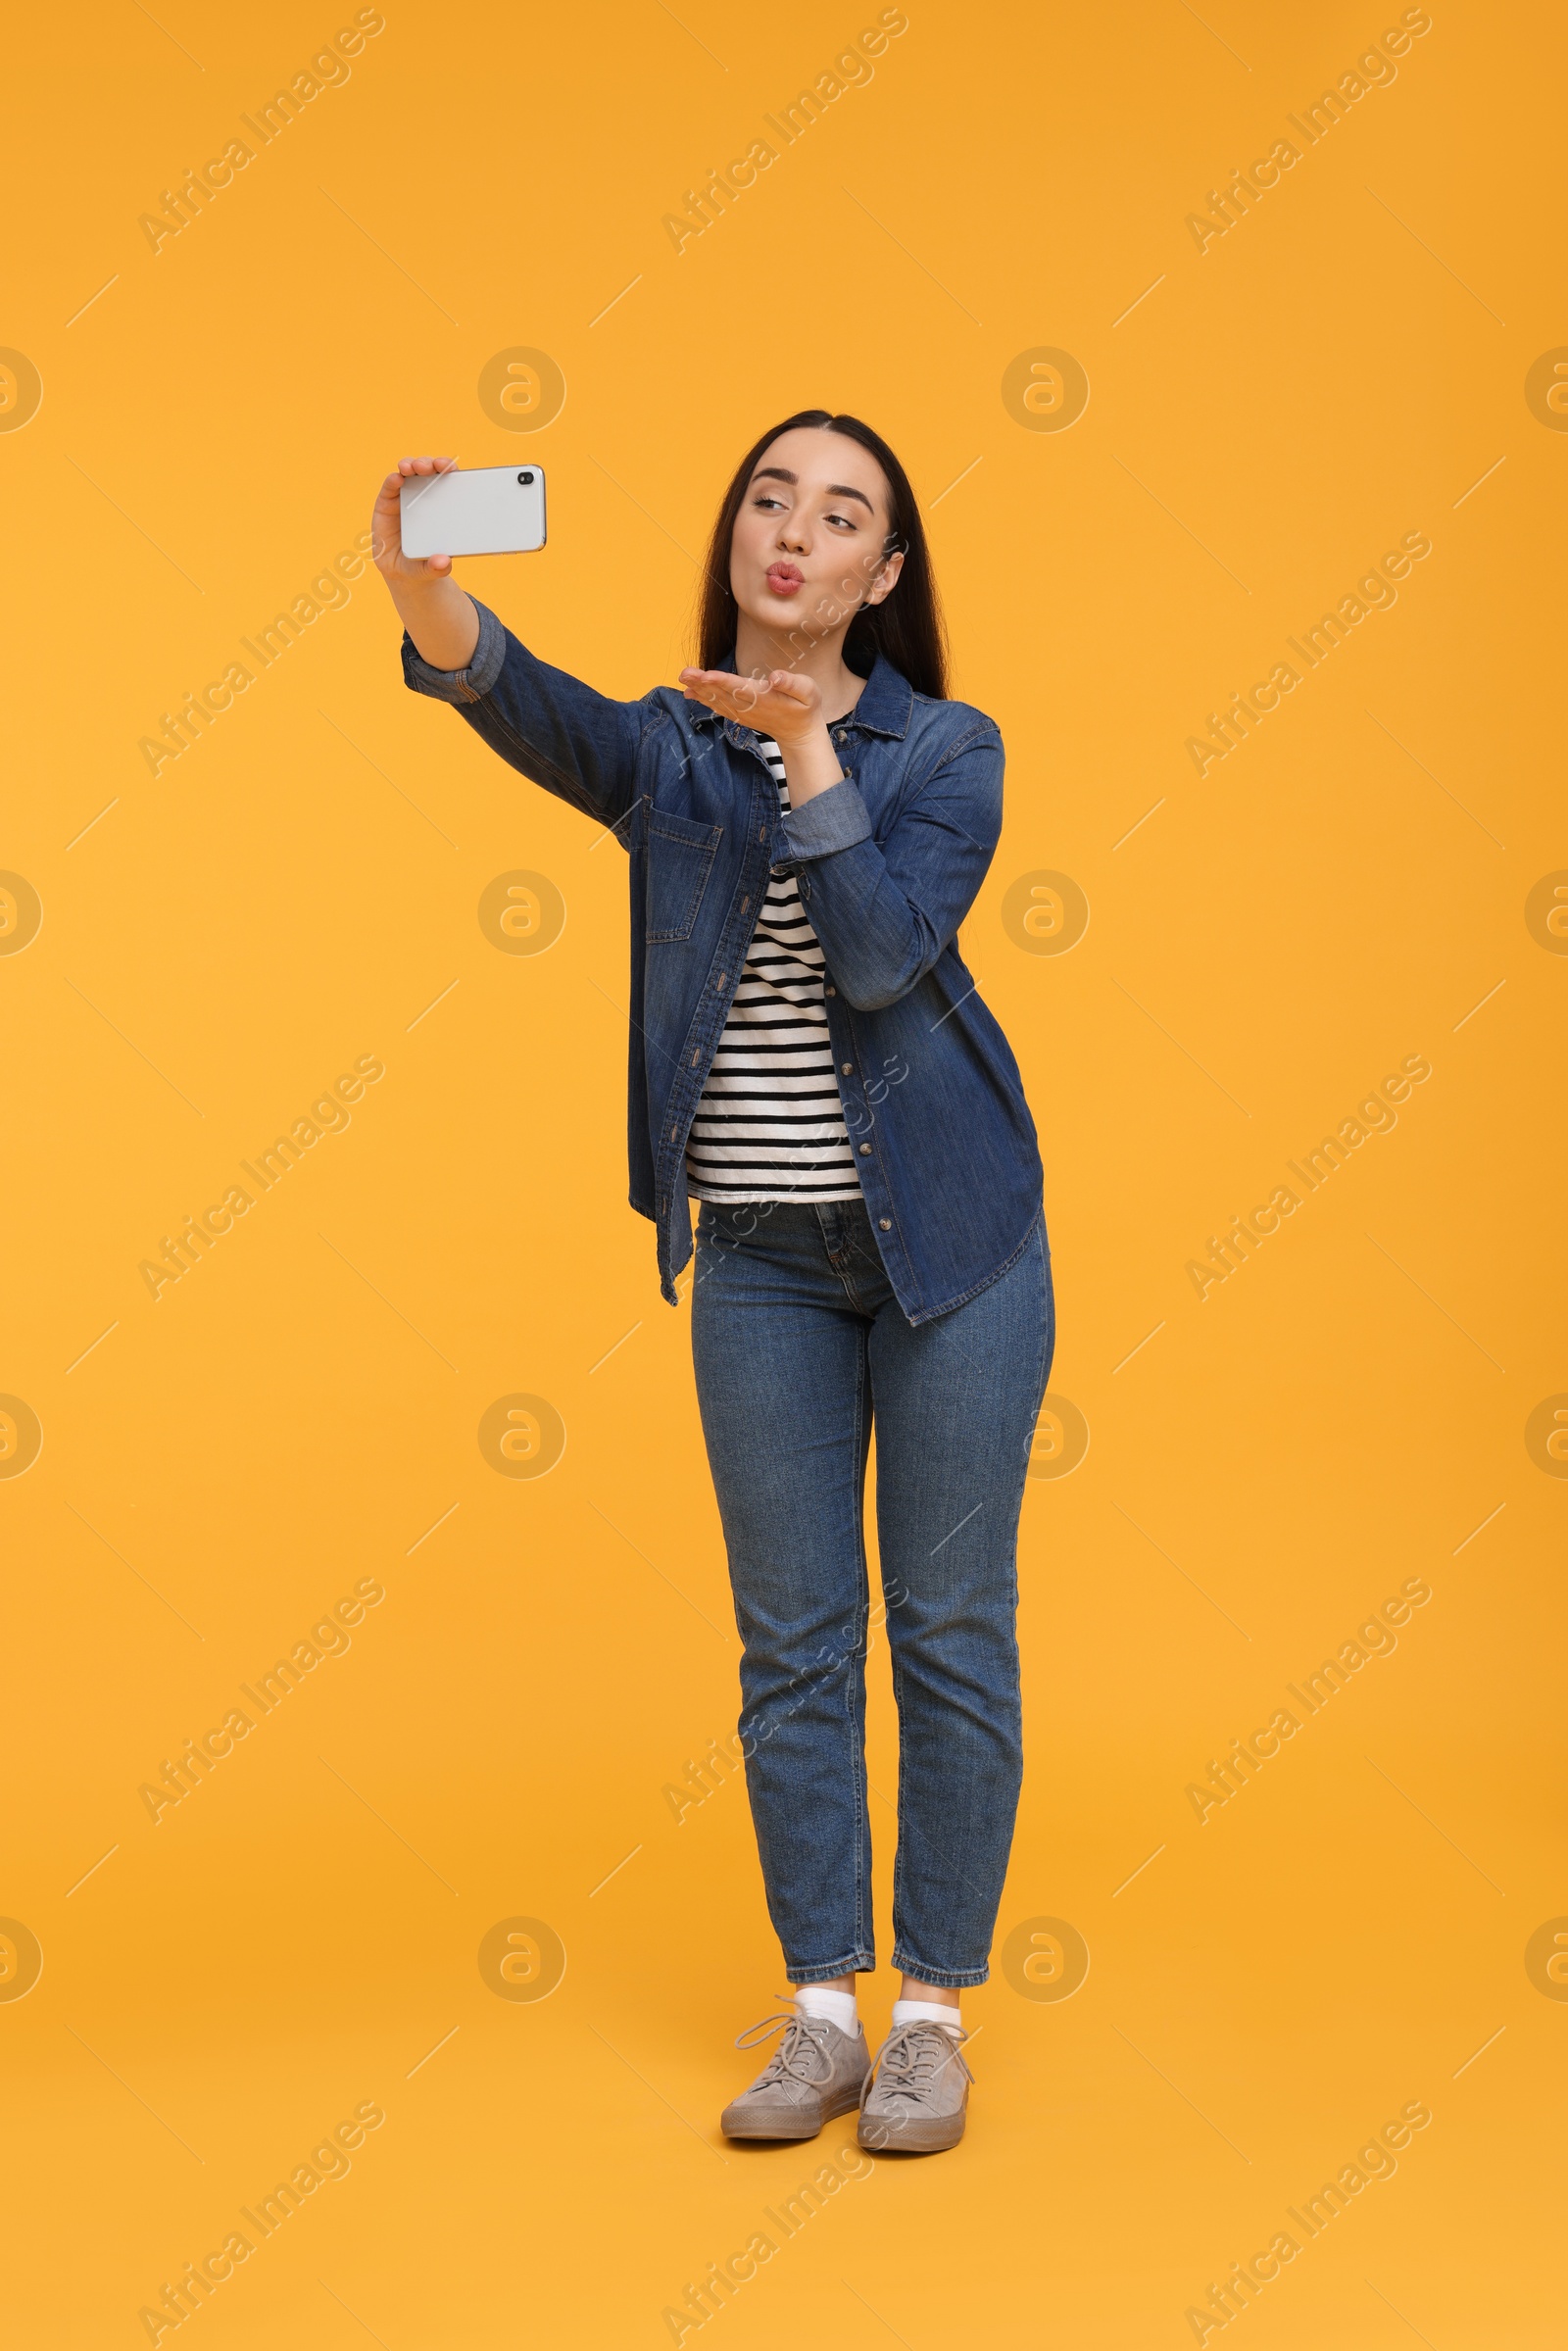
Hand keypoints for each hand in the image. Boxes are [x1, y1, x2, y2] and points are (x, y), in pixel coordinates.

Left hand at [371, 455, 478, 670]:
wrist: (417, 575)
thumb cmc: (407, 572)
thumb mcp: (413, 574)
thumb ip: (426, 569)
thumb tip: (444, 562)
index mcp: (387, 517)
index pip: (387, 493)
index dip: (392, 483)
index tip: (400, 477)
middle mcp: (402, 503)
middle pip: (406, 477)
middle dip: (415, 467)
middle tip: (425, 467)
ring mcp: (420, 501)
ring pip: (424, 475)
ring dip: (433, 465)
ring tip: (443, 465)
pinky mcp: (437, 503)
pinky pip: (441, 484)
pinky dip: (448, 476)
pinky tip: (454, 472)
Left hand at [678, 666, 824, 747]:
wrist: (800, 734)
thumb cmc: (806, 707)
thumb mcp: (808, 691)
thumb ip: (792, 683)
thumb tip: (775, 677)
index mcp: (765, 698)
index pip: (740, 688)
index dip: (722, 681)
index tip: (706, 675)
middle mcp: (750, 708)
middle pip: (723, 694)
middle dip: (703, 683)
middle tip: (685, 673)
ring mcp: (743, 714)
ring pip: (718, 701)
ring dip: (700, 690)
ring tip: (684, 679)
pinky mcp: (739, 716)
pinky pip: (719, 707)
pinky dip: (704, 700)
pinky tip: (691, 693)